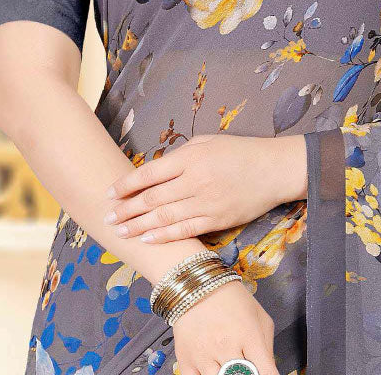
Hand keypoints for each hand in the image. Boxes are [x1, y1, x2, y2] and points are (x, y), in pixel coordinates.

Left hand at [103, 133, 305, 243]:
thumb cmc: (239, 151)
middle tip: (107, 216)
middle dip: (126, 208)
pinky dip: (164, 236)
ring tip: (120, 231)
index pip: (150, 173)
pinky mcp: (217, 220)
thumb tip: (155, 169)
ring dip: (138, 226)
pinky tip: (147, 239)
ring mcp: (206, 203)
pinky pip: (185, 231)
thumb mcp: (208, 141)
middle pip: (152, 199)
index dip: (127, 185)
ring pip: (164, 218)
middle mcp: (195, 181)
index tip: (110, 192)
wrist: (273, 169)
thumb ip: (181, 155)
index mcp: (191, 158)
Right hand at [172, 278, 278, 374]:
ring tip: (226, 363)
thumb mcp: (258, 315)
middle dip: (246, 373)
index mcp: (249, 335)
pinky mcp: (186, 360)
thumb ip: (267, 346)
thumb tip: (269, 371)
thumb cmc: (231, 299)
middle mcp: (226, 346)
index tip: (264, 373)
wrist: (196, 285)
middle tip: (243, 366)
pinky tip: (210, 369)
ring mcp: (204, 355)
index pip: (266, 372)